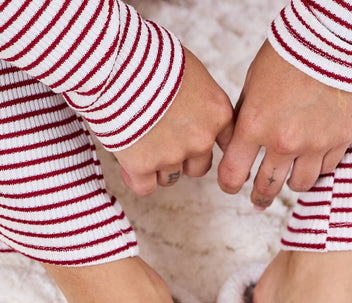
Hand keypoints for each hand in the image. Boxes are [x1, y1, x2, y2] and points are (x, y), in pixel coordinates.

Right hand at [115, 48, 233, 195]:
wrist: (114, 57)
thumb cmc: (148, 55)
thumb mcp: (189, 71)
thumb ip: (198, 100)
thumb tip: (193, 113)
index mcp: (218, 114)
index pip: (226, 144)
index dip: (206, 144)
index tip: (196, 145)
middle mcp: (201, 139)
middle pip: (197, 167)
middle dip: (181, 157)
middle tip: (158, 136)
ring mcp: (173, 155)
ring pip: (170, 178)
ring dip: (156, 166)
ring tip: (138, 141)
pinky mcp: (143, 166)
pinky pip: (145, 187)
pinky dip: (137, 177)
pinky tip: (128, 162)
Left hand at [217, 40, 351, 208]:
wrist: (334, 37)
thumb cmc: (289, 54)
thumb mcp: (253, 83)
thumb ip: (245, 118)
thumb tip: (238, 147)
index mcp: (254, 124)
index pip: (233, 174)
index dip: (228, 185)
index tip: (231, 186)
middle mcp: (283, 141)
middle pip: (266, 188)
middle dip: (259, 196)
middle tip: (258, 199)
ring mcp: (314, 144)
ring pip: (299, 185)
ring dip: (290, 183)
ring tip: (289, 178)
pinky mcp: (339, 141)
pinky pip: (325, 170)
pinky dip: (317, 167)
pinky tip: (312, 159)